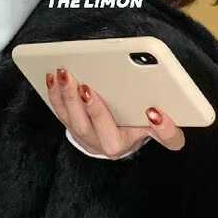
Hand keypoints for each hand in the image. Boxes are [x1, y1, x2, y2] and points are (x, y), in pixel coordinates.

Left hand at [46, 68, 185, 157]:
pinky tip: (52, 76)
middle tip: (88, 88)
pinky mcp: (72, 127)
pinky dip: (55, 94)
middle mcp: (113, 144)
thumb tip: (160, 107)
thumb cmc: (132, 123)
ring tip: (65, 74)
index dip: (163, 128)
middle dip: (96, 109)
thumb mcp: (152, 121)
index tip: (154, 110)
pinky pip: (60, 112)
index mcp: (142, 138)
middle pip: (105, 131)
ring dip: (68, 97)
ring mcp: (89, 137)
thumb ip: (165, 119)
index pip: (163, 138)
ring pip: (76, 122)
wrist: (108, 136)